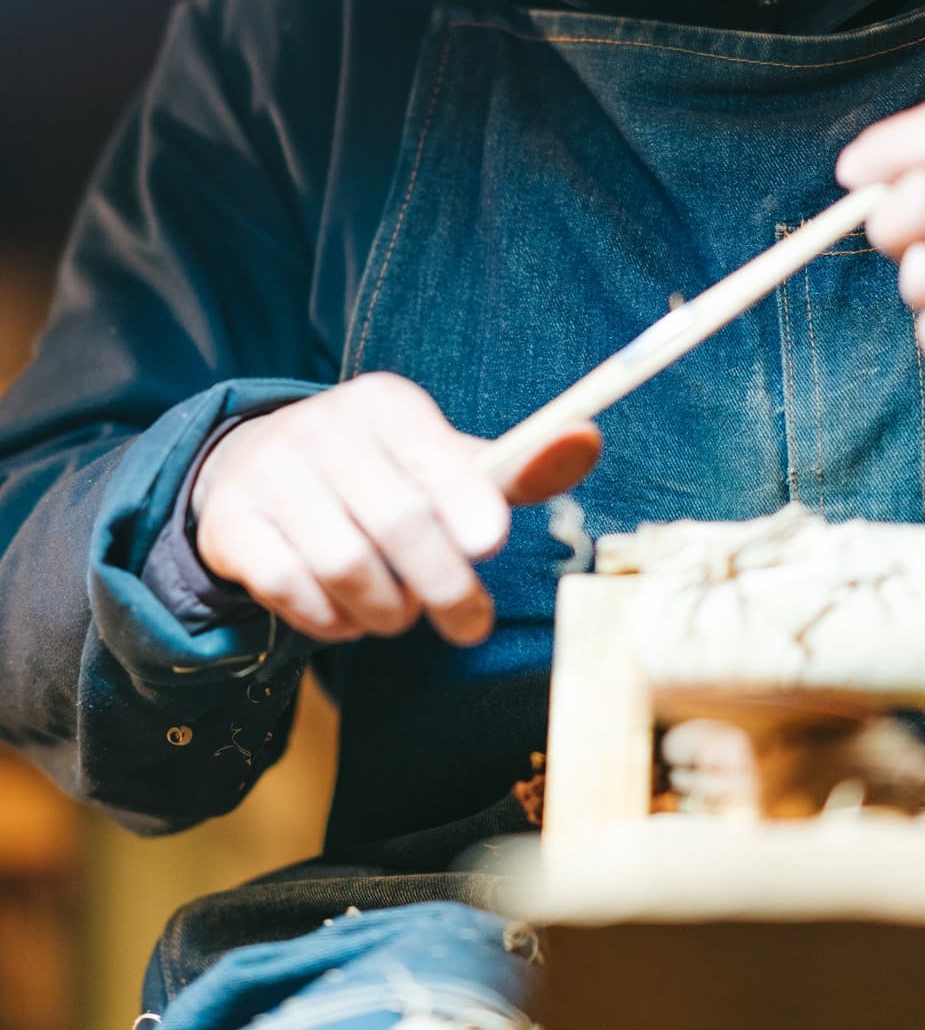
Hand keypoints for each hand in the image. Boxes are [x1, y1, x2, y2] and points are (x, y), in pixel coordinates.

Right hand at [189, 372, 600, 645]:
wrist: (255, 467)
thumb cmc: (376, 473)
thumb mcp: (441, 461)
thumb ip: (514, 467)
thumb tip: (588, 443)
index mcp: (384, 404)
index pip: (433, 453)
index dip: (466, 500)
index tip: (491, 545)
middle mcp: (321, 428)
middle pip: (397, 521)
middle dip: (443, 585)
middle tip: (469, 624)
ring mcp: (269, 474)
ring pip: (344, 563)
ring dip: (386, 609)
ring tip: (401, 615)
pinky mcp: (230, 523)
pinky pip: (289, 587)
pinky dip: (330, 619)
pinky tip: (348, 618)